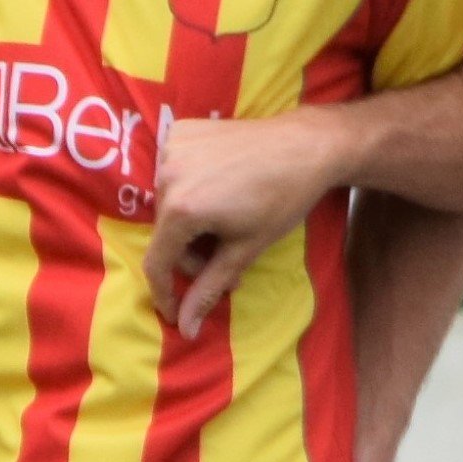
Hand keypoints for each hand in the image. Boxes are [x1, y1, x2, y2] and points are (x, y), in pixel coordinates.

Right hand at [146, 113, 340, 337]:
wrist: (305, 146)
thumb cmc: (281, 200)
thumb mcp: (244, 250)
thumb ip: (208, 289)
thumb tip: (185, 329)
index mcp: (181, 208)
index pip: (157, 262)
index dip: (165, 293)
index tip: (176, 313)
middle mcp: (167, 175)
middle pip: (165, 234)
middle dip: (192, 256)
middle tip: (227, 264)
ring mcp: (171, 148)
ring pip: (168, 205)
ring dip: (191, 225)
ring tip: (226, 226)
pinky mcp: (180, 131)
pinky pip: (174, 175)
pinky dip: (190, 190)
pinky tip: (219, 192)